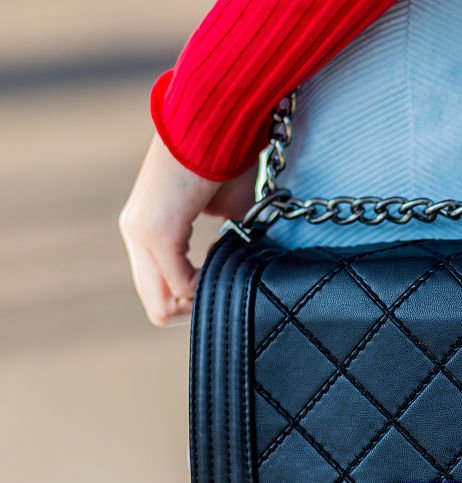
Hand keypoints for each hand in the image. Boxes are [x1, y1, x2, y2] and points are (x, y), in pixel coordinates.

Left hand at [119, 134, 256, 325]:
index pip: (160, 289)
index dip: (196, 293)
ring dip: (201, 298)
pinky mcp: (158, 231)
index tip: (225, 271)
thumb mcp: (227, 207)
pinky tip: (226, 259)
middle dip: (197, 306)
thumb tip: (246, 261)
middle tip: (226, 284)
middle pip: (158, 307)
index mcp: (147, 227)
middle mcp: (135, 233)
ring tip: (226, 270)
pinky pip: (180, 284)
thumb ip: (228, 238)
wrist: (218, 117)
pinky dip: (205, 284)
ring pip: (162, 305)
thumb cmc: (227, 153)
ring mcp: (141, 233)